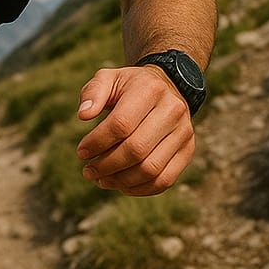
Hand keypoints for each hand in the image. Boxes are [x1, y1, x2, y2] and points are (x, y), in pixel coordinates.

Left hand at [75, 64, 194, 195]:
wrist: (167, 86)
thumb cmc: (129, 87)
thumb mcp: (109, 79)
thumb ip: (93, 93)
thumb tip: (83, 115)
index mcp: (150, 90)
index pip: (121, 124)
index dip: (97, 143)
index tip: (81, 152)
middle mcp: (172, 110)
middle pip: (136, 149)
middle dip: (106, 165)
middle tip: (88, 171)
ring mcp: (183, 132)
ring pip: (151, 169)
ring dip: (121, 181)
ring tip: (101, 180)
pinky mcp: (187, 150)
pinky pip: (165, 180)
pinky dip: (140, 189)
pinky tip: (121, 185)